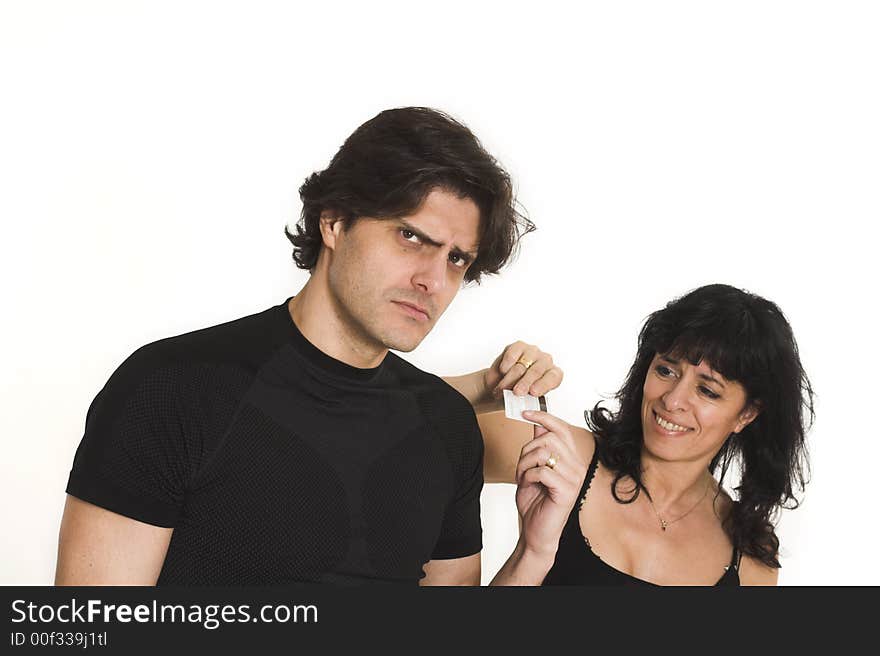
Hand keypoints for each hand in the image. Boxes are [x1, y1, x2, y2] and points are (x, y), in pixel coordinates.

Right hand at [483, 341, 562, 401]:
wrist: (501, 384)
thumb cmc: (517, 393)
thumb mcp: (526, 400)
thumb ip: (529, 399)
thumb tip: (527, 403)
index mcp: (553, 376)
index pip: (554, 378)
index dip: (544, 384)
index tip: (533, 392)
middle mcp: (545, 362)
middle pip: (536, 371)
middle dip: (525, 383)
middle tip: (517, 392)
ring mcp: (533, 352)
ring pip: (522, 365)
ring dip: (511, 379)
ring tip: (502, 388)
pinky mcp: (519, 346)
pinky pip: (512, 355)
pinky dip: (506, 365)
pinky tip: (503, 372)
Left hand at [514, 411, 586, 558]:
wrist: (537, 533)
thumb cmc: (536, 502)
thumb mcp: (533, 469)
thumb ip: (538, 447)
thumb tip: (537, 423)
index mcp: (571, 460)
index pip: (562, 429)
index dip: (544, 417)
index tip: (524, 412)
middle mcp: (577, 467)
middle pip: (548, 439)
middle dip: (527, 450)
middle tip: (522, 468)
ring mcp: (574, 479)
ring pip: (544, 452)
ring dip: (525, 464)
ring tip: (524, 478)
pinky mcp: (567, 491)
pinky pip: (542, 470)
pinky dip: (528, 476)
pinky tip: (528, 485)